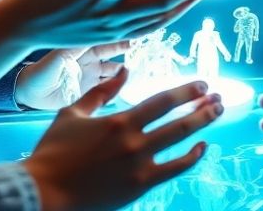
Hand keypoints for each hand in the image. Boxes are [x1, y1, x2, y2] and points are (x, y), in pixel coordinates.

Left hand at [15, 41, 129, 109]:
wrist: (31, 95)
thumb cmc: (41, 71)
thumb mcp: (59, 56)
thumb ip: (78, 45)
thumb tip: (96, 29)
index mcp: (82, 47)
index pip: (104, 36)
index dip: (118, 33)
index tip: (131, 30)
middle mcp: (90, 60)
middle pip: (113, 51)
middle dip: (126, 48)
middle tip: (139, 47)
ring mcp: (92, 76)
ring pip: (115, 71)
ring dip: (125, 70)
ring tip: (135, 69)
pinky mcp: (92, 93)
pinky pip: (110, 89)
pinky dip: (119, 88)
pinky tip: (127, 86)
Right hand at [26, 70, 222, 210]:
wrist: (44, 193)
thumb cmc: (53, 152)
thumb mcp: (72, 113)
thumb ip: (101, 92)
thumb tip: (124, 70)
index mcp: (119, 121)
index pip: (162, 100)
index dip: (186, 91)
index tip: (202, 84)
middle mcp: (134, 141)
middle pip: (179, 119)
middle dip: (203, 106)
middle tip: (218, 97)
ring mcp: (140, 165)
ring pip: (182, 141)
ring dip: (203, 125)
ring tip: (217, 113)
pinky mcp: (140, 186)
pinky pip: (176, 170)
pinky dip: (193, 157)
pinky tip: (202, 147)